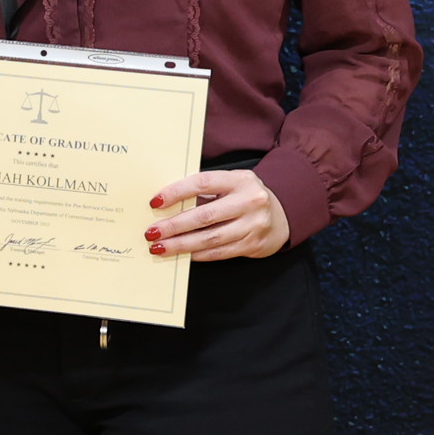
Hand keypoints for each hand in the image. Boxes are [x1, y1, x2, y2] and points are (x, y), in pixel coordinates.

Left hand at [148, 167, 288, 263]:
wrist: (281, 215)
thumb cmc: (244, 197)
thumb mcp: (230, 185)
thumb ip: (205, 192)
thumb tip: (165, 205)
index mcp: (240, 180)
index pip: (203, 183)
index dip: (177, 192)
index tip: (155, 202)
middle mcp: (250, 201)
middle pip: (205, 215)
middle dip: (174, 226)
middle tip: (152, 232)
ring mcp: (254, 225)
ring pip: (211, 238)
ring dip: (181, 245)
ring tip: (160, 247)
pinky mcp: (253, 244)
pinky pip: (219, 252)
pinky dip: (198, 254)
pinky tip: (182, 254)